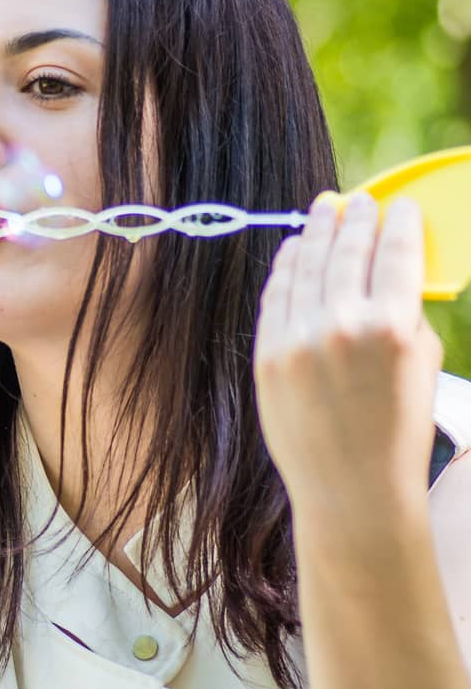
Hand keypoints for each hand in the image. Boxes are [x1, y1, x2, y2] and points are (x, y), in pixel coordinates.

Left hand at [253, 190, 442, 524]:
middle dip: (355, 219)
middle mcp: (341, 326)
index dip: (399, 222)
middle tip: (357, 201)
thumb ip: (406, 313)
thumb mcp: (422, 365)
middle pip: (346, 251)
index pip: (396, 253)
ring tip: (324, 211)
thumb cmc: (397, 428)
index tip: (399, 206)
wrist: (350, 488)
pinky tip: (295, 249)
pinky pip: (276, 295)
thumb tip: (389, 267)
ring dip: (317, 232)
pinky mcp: (266, 354)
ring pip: (306, 266)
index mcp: (392, 327)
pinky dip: (287, 266)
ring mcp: (297, 339)